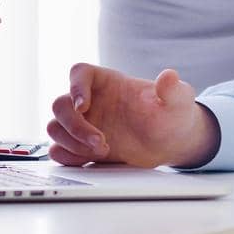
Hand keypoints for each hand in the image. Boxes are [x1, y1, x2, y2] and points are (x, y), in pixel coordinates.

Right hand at [48, 64, 219, 168]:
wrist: (171, 143)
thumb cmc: (172, 115)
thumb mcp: (178, 101)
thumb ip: (173, 89)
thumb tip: (169, 76)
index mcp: (110, 83)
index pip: (80, 73)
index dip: (75, 86)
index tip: (84, 105)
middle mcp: (92, 102)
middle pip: (60, 104)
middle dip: (75, 125)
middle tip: (101, 142)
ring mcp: (84, 125)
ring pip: (55, 128)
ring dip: (71, 142)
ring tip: (102, 151)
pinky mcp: (82, 147)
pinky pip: (59, 150)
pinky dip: (68, 156)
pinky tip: (91, 160)